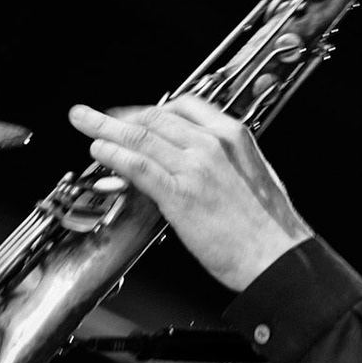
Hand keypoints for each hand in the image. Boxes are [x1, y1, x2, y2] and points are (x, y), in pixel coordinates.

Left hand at [69, 95, 313, 290]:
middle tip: (93, 115)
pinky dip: (115, 156)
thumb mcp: (255, 176)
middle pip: (155, 118)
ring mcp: (194, 168)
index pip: (184, 107)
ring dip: (106, 129)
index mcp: (233, 136)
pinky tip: (100, 153)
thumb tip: (204, 164)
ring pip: (141, 137)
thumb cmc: (270, 226)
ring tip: (84, 124)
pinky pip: (139, 167)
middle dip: (118, 115)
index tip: (134, 116)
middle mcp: (212, 145)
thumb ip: (228, 163)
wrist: (277, 256)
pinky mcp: (180, 194)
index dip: (150, 109)